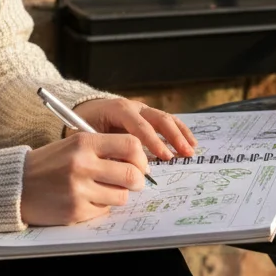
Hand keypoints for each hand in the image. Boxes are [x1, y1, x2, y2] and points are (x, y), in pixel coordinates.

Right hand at [19, 132, 147, 225]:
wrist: (16, 184)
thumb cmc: (49, 164)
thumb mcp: (73, 145)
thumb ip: (103, 149)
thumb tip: (138, 162)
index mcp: (84, 143)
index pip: (131, 145)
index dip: (141, 157)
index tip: (139, 164)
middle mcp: (82, 164)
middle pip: (132, 174)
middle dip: (138, 180)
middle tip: (134, 182)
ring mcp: (79, 190)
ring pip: (121, 196)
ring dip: (119, 194)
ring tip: (105, 190)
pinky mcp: (75, 211)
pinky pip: (104, 210)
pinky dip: (100, 206)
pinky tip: (86, 199)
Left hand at [74, 97, 196, 161]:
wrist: (84, 111)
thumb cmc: (84, 126)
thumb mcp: (88, 137)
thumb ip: (106, 149)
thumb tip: (126, 168)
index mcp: (118, 109)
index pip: (140, 125)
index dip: (153, 142)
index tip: (164, 157)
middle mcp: (134, 107)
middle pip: (158, 119)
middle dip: (172, 137)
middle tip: (182, 154)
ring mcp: (143, 110)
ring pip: (166, 119)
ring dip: (180, 135)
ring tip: (190, 151)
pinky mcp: (149, 116)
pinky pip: (168, 121)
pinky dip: (180, 132)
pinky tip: (190, 143)